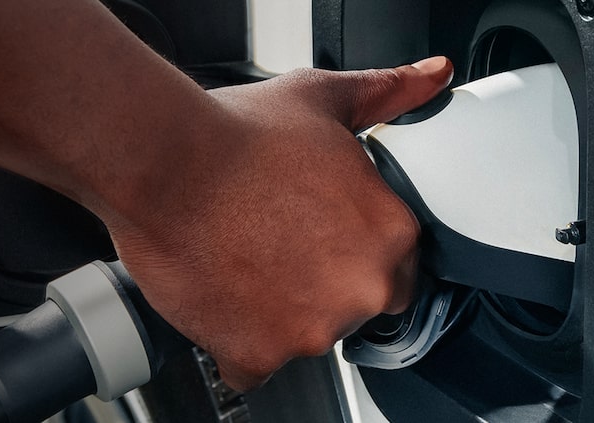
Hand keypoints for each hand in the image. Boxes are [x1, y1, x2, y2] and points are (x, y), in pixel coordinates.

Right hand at [101, 57, 452, 390]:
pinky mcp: (258, 354)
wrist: (163, 163)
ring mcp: (310, 328)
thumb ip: (386, 93)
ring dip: (277, 312)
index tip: (317, 235)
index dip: (351, 249)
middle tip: (275, 245)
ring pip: (303, 335)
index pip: (395, 267)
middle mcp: (361, 288)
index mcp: (390, 234)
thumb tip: (430, 78)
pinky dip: (237, 343)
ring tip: (240, 260)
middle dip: (319, 285)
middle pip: (352, 307)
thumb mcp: (324, 99)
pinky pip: (254, 367)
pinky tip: (221, 296)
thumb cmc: (235, 135)